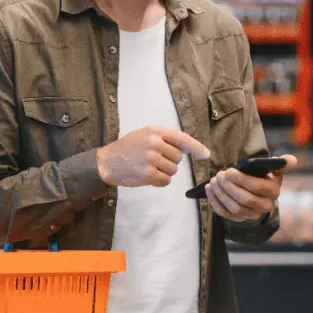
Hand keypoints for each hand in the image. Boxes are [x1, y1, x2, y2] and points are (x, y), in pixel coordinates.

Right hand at [96, 126, 210, 187]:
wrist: (106, 162)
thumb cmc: (127, 148)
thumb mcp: (144, 134)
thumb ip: (164, 138)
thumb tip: (188, 148)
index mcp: (155, 131)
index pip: (182, 138)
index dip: (196, 147)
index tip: (206, 154)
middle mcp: (154, 143)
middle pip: (178, 158)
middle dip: (170, 161)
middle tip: (154, 160)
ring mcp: (151, 159)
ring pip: (173, 170)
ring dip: (164, 172)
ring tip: (149, 167)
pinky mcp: (148, 174)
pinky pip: (166, 181)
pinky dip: (159, 181)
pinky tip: (148, 176)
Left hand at [206, 154, 297, 221]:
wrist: (254, 192)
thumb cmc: (261, 176)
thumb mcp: (272, 169)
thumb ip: (280, 163)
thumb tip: (291, 160)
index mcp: (273, 191)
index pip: (258, 188)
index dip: (242, 179)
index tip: (229, 170)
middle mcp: (265, 206)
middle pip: (245, 199)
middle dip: (229, 186)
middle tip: (219, 175)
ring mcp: (251, 215)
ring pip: (234, 208)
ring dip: (221, 193)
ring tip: (214, 180)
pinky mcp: (238, 219)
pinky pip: (224, 213)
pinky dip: (214, 201)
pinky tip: (209, 189)